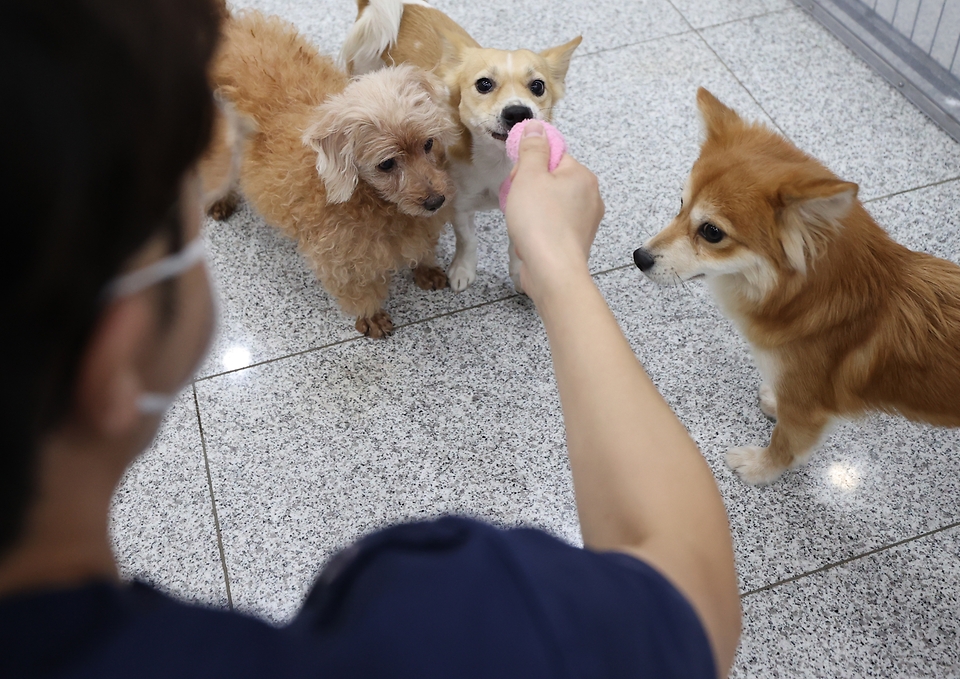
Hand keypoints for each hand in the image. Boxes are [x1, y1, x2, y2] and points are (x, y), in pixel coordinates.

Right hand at [504, 121, 603, 302]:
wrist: (552, 271)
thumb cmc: (540, 223)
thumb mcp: (528, 176)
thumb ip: (532, 149)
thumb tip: (536, 127)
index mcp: (582, 175)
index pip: (553, 156)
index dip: (529, 166)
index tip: (518, 180)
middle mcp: (590, 196)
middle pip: (552, 180)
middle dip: (529, 189)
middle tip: (517, 203)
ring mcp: (586, 220)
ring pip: (551, 204)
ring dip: (532, 210)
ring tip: (523, 224)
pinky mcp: (577, 241)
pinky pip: (554, 225)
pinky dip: (540, 229)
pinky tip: (530, 239)